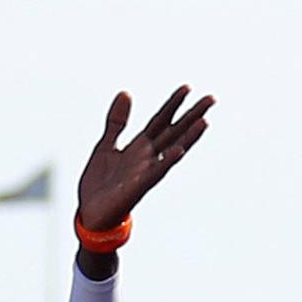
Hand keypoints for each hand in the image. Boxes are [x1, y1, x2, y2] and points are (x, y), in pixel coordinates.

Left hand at [76, 86, 213, 231]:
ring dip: (188, 137)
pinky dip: (167, 161)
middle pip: (173, 132)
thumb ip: (117, 122)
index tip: (187, 87)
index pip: (160, 121)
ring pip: (171, 150)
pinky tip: (178, 150)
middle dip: (191, 115)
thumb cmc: (100, 183)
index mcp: (139, 146)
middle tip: (211, 98)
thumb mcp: (105, 145)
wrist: (90, 214)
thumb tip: (125, 93)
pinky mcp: (138, 186)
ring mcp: (145, 171)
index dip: (172, 104)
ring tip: (204, 121)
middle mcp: (146, 157)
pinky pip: (156, 172)